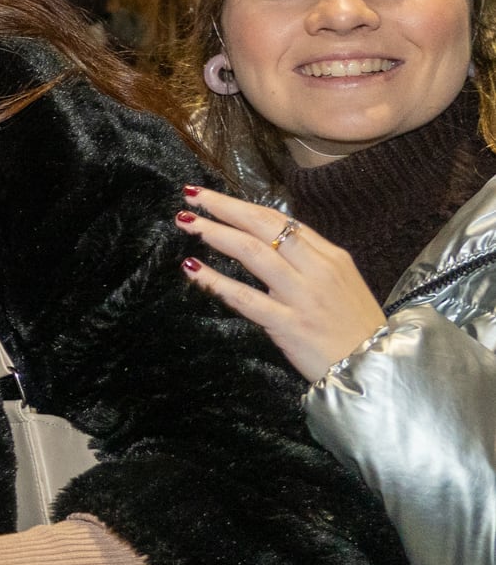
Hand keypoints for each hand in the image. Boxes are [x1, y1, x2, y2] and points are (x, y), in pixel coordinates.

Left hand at [179, 186, 385, 380]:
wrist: (377, 368)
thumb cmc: (355, 328)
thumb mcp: (341, 284)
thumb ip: (308, 262)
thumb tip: (270, 241)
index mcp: (330, 257)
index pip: (280, 221)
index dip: (243, 206)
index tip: (213, 197)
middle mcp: (317, 270)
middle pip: (264, 226)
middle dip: (225, 207)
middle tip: (192, 196)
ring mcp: (302, 297)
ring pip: (253, 253)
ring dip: (215, 233)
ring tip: (186, 223)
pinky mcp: (289, 324)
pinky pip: (245, 297)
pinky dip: (215, 281)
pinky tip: (192, 268)